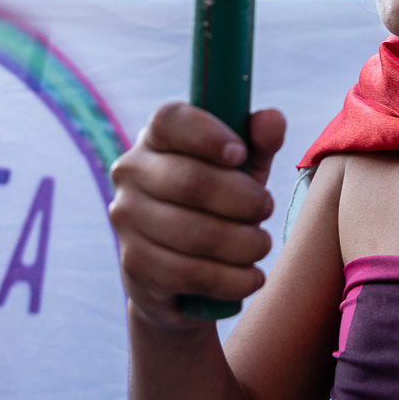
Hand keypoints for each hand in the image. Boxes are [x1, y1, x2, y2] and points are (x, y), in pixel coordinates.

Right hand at [110, 103, 285, 330]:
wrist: (177, 276)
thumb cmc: (216, 207)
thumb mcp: (241, 172)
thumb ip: (259, 143)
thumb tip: (272, 119)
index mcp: (155, 138)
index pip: (170, 120)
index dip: (208, 135)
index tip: (240, 154)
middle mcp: (130, 173)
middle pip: (191, 181)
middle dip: (245, 199)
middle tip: (267, 209)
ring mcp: (126, 219)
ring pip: (198, 233)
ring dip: (245, 244)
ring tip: (261, 245)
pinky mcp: (134, 265)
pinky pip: (193, 274)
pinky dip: (234, 280)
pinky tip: (251, 277)